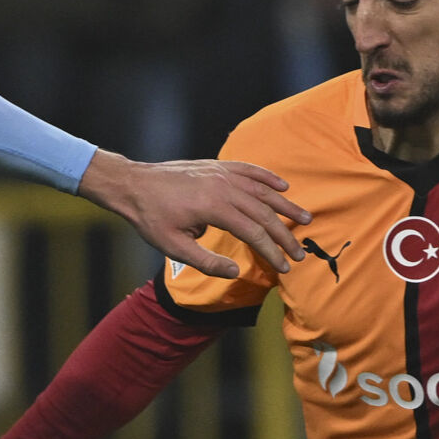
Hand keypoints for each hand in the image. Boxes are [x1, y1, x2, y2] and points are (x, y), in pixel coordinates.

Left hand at [79, 151, 307, 280]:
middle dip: (284, 235)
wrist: (133, 185)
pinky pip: (249, 170)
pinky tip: (282, 185)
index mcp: (214, 208)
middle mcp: (223, 187)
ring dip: (285, 205)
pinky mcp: (217, 166)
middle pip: (264, 213)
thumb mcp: (173, 247)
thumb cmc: (151, 218)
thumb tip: (235, 272)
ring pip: (262, 190)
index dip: (272, 252)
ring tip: (304, 218)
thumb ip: (206, 262)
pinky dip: (267, 177)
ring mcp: (221, 173)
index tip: (284, 267)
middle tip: (300, 253)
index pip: (254, 232)